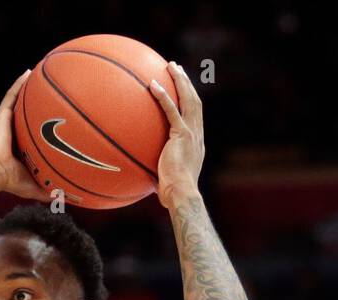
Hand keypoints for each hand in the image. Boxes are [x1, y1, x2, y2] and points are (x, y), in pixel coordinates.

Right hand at [0, 71, 52, 201]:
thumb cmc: (11, 181)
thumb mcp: (36, 187)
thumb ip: (52, 191)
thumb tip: (70, 200)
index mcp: (24, 146)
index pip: (37, 132)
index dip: (48, 125)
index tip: (63, 117)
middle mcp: (16, 131)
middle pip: (31, 113)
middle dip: (42, 103)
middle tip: (58, 93)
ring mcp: (8, 121)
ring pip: (22, 100)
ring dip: (31, 88)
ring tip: (45, 73)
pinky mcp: (2, 115)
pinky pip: (12, 95)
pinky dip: (19, 83)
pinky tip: (29, 72)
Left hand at [149, 61, 203, 207]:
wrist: (181, 194)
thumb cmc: (172, 193)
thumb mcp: (165, 177)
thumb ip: (157, 168)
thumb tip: (140, 172)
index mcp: (195, 142)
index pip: (194, 115)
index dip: (189, 99)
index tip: (182, 89)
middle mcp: (197, 134)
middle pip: (195, 101)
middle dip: (187, 83)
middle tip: (177, 69)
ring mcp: (191, 133)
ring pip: (189, 99)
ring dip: (180, 81)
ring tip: (171, 66)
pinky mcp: (182, 135)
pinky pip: (171, 111)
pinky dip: (163, 97)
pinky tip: (153, 85)